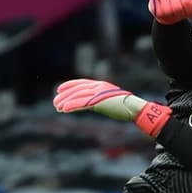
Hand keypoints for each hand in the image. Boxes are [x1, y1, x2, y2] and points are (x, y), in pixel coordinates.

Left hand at [53, 79, 170, 136]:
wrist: (136, 109)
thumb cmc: (127, 107)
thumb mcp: (111, 101)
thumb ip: (101, 100)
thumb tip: (95, 105)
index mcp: (101, 85)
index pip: (81, 83)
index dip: (69, 86)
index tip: (59, 90)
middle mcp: (98, 87)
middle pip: (77, 89)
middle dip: (65, 96)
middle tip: (55, 102)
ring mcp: (98, 94)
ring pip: (77, 96)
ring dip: (66, 102)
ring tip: (58, 108)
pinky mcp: (99, 102)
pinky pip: (82, 103)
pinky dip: (72, 106)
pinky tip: (65, 110)